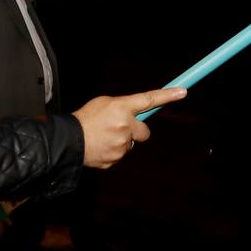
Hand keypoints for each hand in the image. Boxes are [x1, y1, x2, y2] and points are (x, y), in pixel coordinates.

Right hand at [72, 87, 187, 167]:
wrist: (68, 141)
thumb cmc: (85, 119)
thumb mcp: (103, 103)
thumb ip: (123, 107)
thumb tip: (137, 113)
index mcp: (121, 107)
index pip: (149, 99)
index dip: (168, 95)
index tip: (182, 91)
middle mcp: (125, 126)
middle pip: (145, 131)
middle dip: (136, 130)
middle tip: (119, 128)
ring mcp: (122, 145)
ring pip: (131, 143)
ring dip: (122, 141)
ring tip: (103, 137)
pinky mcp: (116, 159)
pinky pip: (121, 154)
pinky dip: (113, 151)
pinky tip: (101, 146)